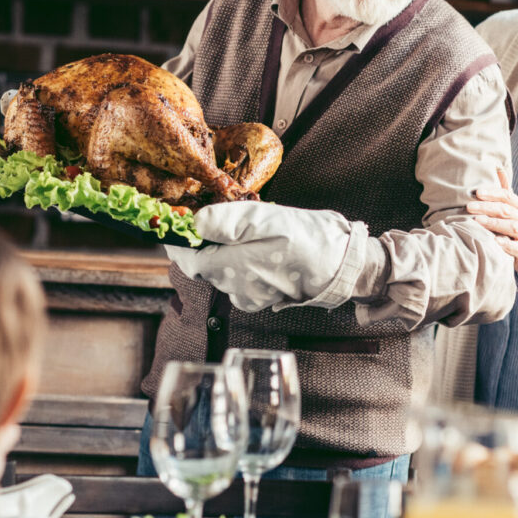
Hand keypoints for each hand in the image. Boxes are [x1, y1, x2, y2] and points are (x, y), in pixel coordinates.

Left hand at [166, 200, 359, 311]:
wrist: (340, 265)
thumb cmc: (304, 240)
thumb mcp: (263, 219)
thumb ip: (224, 221)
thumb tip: (194, 224)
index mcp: (229, 268)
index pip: (188, 260)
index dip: (180, 244)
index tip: (178, 228)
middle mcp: (235, 289)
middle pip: (205, 268)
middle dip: (205, 246)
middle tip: (217, 222)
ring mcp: (250, 297)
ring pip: (223, 274)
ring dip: (225, 255)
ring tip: (246, 234)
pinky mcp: (265, 298)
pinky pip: (242, 282)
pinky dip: (243, 267)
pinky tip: (261, 252)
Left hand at [466, 169, 517, 280]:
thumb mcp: (516, 209)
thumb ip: (506, 192)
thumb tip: (498, 168)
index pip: (507, 196)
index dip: (492, 193)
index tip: (477, 193)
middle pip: (506, 210)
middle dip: (487, 207)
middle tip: (469, 206)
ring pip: (511, 227)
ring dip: (493, 223)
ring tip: (476, 221)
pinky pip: (516, 247)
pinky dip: (505, 244)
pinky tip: (494, 241)